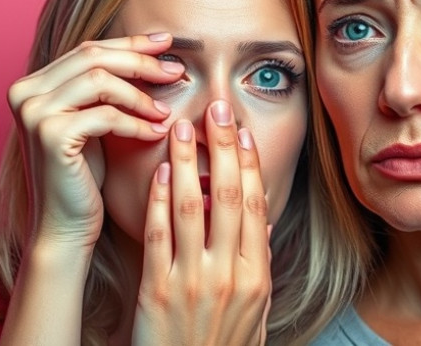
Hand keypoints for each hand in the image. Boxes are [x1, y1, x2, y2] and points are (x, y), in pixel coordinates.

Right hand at [7, 33, 179, 246]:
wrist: (65, 225)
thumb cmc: (85, 176)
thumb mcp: (96, 122)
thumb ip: (108, 88)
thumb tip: (155, 54)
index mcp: (33, 83)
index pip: (89, 49)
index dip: (130, 43)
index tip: (167, 42)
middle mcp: (25, 92)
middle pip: (94, 56)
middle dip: (141, 61)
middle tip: (176, 71)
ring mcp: (33, 112)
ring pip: (100, 80)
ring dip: (141, 95)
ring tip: (166, 111)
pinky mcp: (50, 135)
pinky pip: (105, 115)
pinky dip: (135, 122)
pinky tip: (155, 131)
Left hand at [132, 100, 271, 345]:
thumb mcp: (255, 312)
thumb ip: (260, 266)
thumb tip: (263, 225)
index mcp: (256, 276)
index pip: (255, 205)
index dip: (248, 163)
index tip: (241, 131)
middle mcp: (228, 273)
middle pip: (227, 195)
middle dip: (222, 146)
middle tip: (217, 108)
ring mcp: (192, 280)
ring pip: (191, 206)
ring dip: (186, 160)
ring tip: (181, 125)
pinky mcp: (157, 290)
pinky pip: (158, 234)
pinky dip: (159, 199)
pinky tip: (159, 171)